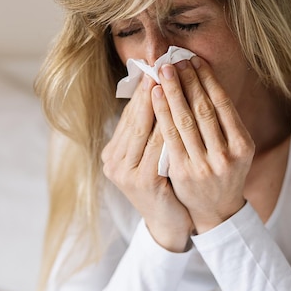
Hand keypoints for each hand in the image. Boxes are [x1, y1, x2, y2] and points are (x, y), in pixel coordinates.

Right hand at [102, 74, 193, 251]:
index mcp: (113, 153)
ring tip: (171, 80)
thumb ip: (148, 131)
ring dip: (159, 102)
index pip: (129, 115)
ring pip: (144, 129)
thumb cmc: (162, 186)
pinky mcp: (142, 181)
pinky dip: (167, 125)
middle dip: (150, 90)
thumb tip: (156, 92)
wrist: (167, 224)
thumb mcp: (149, 156)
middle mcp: (113, 161)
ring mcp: (124, 172)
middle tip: (162, 66)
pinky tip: (177, 110)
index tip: (155, 67)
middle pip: (134, 118)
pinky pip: (157, 147)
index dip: (142, 91)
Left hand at [152, 57, 254, 233]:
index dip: (208, 79)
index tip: (194, 60)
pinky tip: (155, 95)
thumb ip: (222, 122)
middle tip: (174, 59)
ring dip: (174, 91)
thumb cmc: (221, 172)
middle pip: (203, 108)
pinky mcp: (183, 171)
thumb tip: (202, 80)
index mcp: (243, 145)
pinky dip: (162, 113)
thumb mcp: (232, 149)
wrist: (215, 211)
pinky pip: (169, 136)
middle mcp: (226, 155)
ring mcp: (204, 165)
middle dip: (188, 81)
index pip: (223, 104)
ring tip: (163, 71)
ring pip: (186, 120)